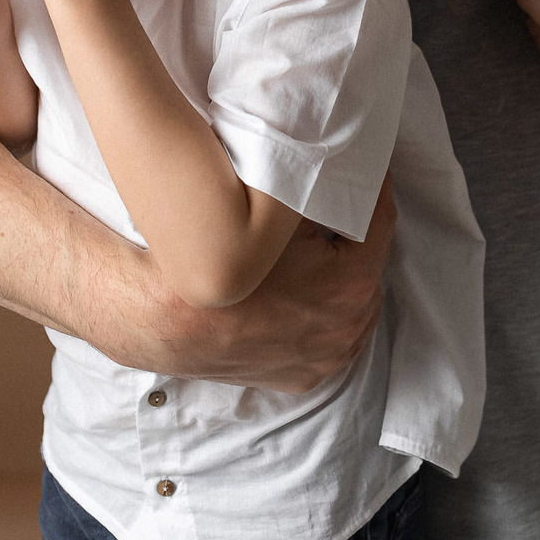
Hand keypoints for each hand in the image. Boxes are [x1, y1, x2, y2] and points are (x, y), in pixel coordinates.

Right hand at [143, 176, 395, 391]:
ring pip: (352, 304)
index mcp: (349, 286)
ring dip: (343, 273)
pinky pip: (328, 336)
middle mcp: (345, 331)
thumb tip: (339, 162)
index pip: (379, 220)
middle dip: (356, 232)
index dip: (369, 187)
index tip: (360, 166)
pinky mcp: (299, 377)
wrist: (160, 315)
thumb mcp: (274, 210)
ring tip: (319, 241)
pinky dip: (325, 311)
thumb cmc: (216, 258)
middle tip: (336, 200)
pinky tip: (306, 286)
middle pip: (367, 263)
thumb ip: (317, 187)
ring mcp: (323, 360)